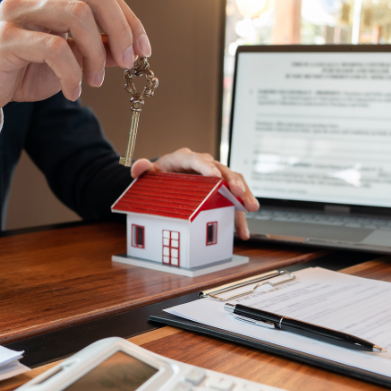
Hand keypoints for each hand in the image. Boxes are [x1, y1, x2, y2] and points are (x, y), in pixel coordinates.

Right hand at [0, 0, 150, 141]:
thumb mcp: (67, 59)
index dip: (129, 19)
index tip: (143, 50)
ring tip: (95, 81)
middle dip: (120, 29)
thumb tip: (131, 49)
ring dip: (96, 54)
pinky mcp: (5, 38)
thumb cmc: (20, 71)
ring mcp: (16, 11)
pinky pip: (55, 48)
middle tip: (126, 62)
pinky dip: (73, 73)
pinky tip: (73, 90)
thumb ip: (96, 48)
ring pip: (77, 16)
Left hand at [130, 149, 259, 238]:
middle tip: (240, 194)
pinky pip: (233, 200)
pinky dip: (238, 216)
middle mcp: (204, 165)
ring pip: (233, 183)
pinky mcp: (220, 190)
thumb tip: (139, 166)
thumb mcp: (149, 172)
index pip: (198, 160)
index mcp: (186, 158)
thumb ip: (143, 168)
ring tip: (251, 209)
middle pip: (222, 170)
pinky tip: (242, 231)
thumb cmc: (159, 175)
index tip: (215, 176)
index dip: (207, 167)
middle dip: (233, 182)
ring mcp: (214, 177)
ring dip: (243, 197)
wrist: (165, 179)